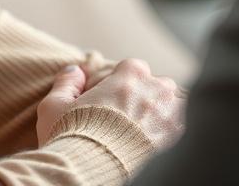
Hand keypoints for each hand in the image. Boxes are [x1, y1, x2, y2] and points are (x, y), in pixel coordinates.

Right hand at [35, 59, 184, 148]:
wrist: (91, 172)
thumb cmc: (71, 137)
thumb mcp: (54, 106)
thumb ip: (66, 82)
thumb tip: (75, 70)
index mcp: (129, 75)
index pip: (133, 67)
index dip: (121, 82)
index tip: (111, 99)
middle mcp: (156, 90)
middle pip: (158, 85)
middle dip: (147, 98)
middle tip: (128, 120)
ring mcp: (172, 115)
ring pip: (175, 107)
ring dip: (163, 116)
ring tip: (144, 136)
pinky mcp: (179, 142)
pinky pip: (184, 131)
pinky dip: (173, 136)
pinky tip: (156, 148)